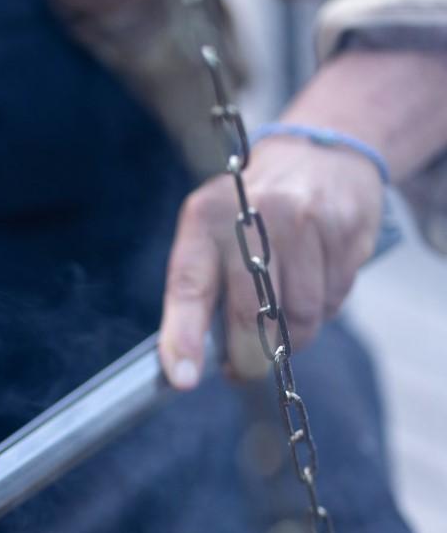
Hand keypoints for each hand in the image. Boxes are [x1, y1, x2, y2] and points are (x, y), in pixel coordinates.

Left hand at [158, 137, 383, 387]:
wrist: (322, 153)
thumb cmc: (250, 209)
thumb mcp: (209, 230)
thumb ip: (198, 286)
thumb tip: (189, 360)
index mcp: (207, 217)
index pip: (190, 285)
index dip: (184, 336)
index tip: (185, 378)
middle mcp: (257, 217)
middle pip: (252, 315)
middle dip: (247, 359)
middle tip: (241, 370)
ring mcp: (307, 223)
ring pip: (300, 319)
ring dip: (289, 340)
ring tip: (279, 326)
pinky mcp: (348, 232)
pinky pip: (333, 303)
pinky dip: (319, 314)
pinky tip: (310, 290)